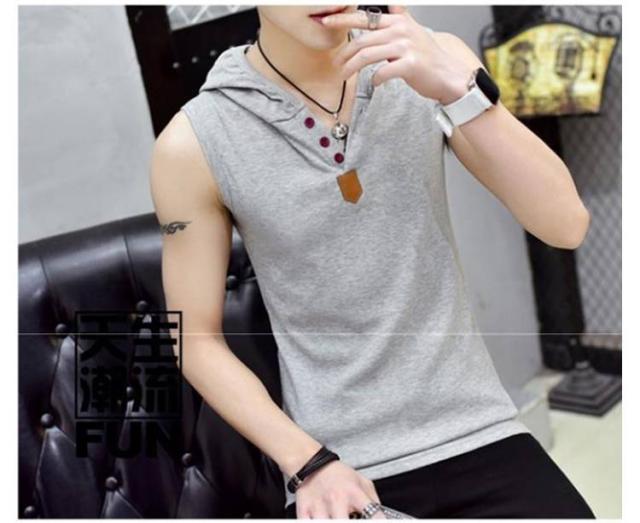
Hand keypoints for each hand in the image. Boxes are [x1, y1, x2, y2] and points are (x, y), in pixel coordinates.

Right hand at [295, 460, 386, 518]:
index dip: (379, 522)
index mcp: (354, 492)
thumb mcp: (362, 481)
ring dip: (332, 522)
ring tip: (336, 517)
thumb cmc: (339, 475)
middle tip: (352, 520)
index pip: (373, 514)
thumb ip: (374, 501)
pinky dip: (315, 522)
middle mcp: (337, 499)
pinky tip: (322, 519)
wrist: (312, 463)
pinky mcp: (304, 510)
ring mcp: (319, 506)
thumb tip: (382, 518)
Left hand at [325, 5, 473, 103]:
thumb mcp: (412, 29)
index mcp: (397, 21)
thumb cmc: (426, 56)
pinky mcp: (410, 64)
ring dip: (352, 68)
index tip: (326, 21)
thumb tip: (391, 4)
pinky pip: (383, 72)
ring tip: (345, 75)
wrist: (447, 74)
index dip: (342, 19)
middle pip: (362, 40)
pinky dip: (375, 79)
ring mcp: (405, 47)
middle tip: (336, 64)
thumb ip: (399, 16)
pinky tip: (374, 83)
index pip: (364, 17)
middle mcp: (400, 30)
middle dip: (344, 54)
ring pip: (367, 56)